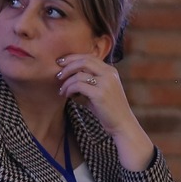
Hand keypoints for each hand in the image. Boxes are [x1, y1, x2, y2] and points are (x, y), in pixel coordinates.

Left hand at [56, 54, 154, 170]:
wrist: (122, 124)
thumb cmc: (108, 109)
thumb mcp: (100, 91)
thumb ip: (88, 81)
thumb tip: (68, 76)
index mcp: (110, 71)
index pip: (89, 57)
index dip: (72, 58)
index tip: (60, 62)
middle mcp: (109, 74)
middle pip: (83, 61)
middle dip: (67, 66)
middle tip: (58, 75)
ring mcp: (105, 83)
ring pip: (79, 74)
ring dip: (66, 82)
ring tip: (62, 91)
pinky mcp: (99, 94)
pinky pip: (78, 86)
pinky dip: (69, 89)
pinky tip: (68, 96)